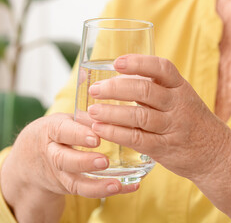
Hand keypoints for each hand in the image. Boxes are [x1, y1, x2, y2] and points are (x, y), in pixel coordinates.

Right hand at [1, 114, 137, 211]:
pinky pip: (87, 192)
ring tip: (116, 185)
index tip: (96, 138)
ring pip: (74, 183)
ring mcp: (60, 173)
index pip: (62, 131)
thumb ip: (85, 118)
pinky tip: (126, 187)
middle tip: (104, 161)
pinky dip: (107, 191)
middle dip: (84, 162)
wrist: (31, 159)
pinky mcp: (69, 187)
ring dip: (97, 186)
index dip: (78, 135)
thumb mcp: (66, 120)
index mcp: (51, 130)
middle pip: (64, 160)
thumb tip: (112, 111)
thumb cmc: (58, 132)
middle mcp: (52, 154)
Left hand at [87, 54, 230, 181]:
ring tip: (92, 110)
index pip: (162, 68)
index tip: (117, 62)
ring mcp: (173, 127)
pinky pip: (137, 139)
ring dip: (112, 112)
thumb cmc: (194, 123)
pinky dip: (116, 133)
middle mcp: (179, 105)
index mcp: (182, 88)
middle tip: (95, 90)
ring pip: (139, 116)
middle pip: (145, 91)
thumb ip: (159, 90)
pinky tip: (101, 129)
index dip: (138, 63)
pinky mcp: (165, 148)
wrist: (217, 154)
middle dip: (116, 88)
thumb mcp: (184, 100)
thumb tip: (123, 79)